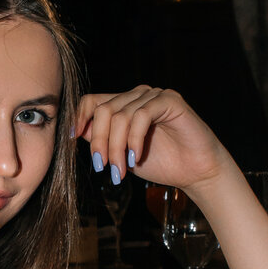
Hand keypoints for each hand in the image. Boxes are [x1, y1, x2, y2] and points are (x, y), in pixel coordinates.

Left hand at [74, 85, 225, 191]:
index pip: (92, 101)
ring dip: (117, 147)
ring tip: (120, 170)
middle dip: (99, 142)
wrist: (195, 173)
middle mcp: (137, 96)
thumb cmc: (161, 164)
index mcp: (124, 105)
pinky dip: (134, 140)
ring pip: (120, 115)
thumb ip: (102, 140)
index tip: (72, 139)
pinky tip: (136, 158)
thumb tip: (75, 130)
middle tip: (103, 167)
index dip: (79, 117)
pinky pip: (142, 116)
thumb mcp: (122, 154)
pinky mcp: (170, 100)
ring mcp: (154, 95)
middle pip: (103, 110)